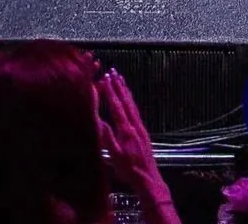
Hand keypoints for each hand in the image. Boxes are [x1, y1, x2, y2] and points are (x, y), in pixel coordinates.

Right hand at [97, 69, 178, 223]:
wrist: (148, 177)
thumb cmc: (129, 169)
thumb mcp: (115, 156)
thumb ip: (108, 138)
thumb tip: (99, 120)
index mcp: (126, 129)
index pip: (117, 106)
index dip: (111, 91)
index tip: (106, 78)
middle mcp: (134, 124)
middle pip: (125, 100)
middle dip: (118, 85)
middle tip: (113, 71)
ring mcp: (139, 127)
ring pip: (132, 104)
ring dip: (125, 90)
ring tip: (120, 78)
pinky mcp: (142, 131)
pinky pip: (135, 110)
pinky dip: (130, 100)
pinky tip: (128, 99)